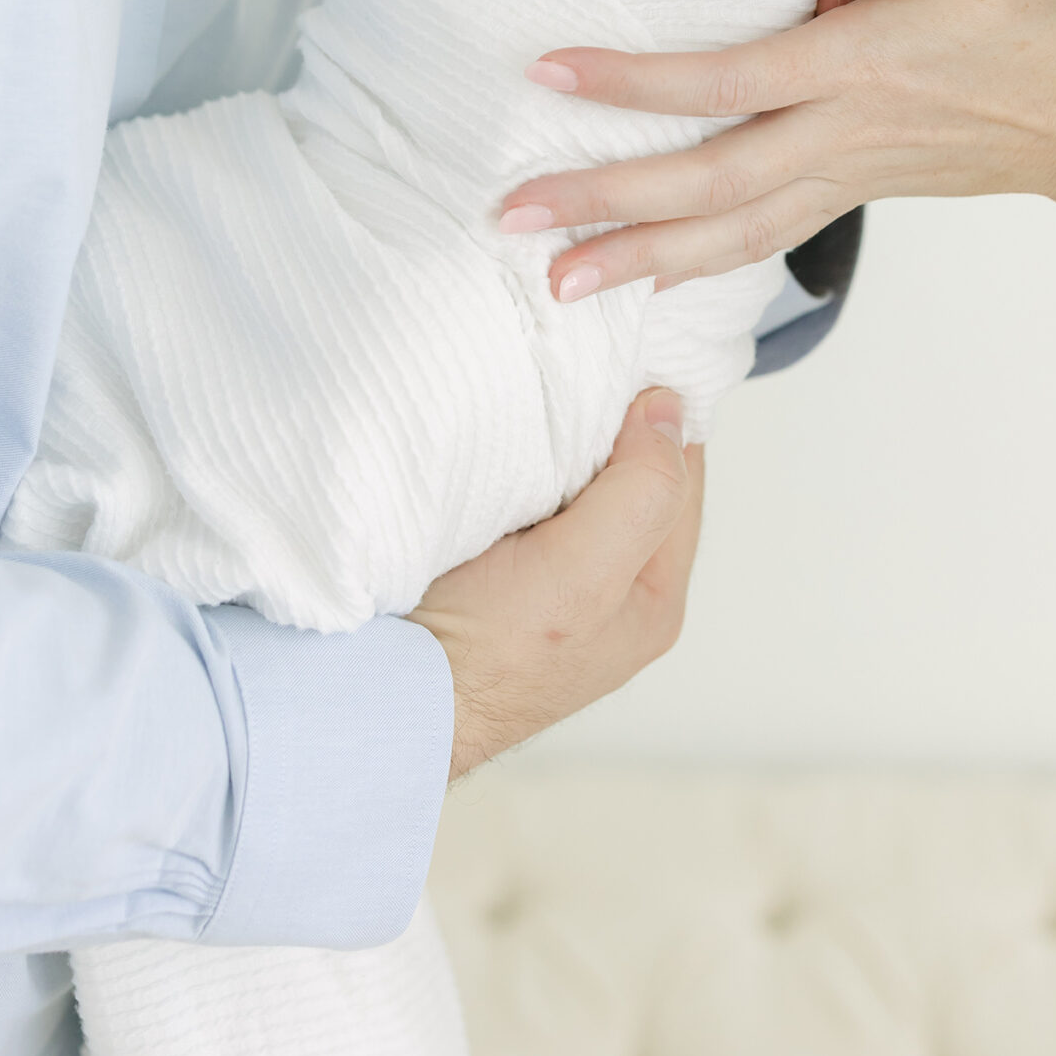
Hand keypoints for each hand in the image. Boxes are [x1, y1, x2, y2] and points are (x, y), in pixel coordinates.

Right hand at [408, 389, 702, 777]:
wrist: (373, 701)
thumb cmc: (480, 661)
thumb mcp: (583, 578)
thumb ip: (641, 495)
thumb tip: (671, 409)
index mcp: (650, 594)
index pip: (682, 471)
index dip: (661, 410)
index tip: (626, 354)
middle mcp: (609, 584)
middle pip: (633, 468)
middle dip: (612, 415)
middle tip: (575, 360)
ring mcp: (551, 573)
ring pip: (578, 472)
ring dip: (560, 432)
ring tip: (535, 385)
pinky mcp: (496, 559)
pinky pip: (526, 485)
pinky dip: (518, 453)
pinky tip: (499, 428)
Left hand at [505, 0, 1055, 305]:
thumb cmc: (1051, 18)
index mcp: (861, 65)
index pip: (722, 79)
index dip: (630, 81)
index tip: (546, 71)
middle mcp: (844, 134)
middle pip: (704, 183)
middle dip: (603, 202)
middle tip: (509, 218)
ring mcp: (852, 173)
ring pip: (729, 230)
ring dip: (637, 256)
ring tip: (556, 282)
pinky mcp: (864, 189)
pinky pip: (767, 237)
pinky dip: (704, 262)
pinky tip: (652, 274)